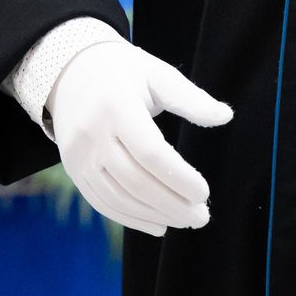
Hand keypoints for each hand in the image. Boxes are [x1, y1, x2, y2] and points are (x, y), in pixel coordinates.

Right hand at [48, 40, 231, 236]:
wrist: (69, 72)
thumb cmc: (122, 71)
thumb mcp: (157, 74)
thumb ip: (191, 98)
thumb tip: (226, 115)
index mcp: (116, 107)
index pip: (151, 153)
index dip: (179, 177)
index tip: (204, 192)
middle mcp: (93, 135)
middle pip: (136, 181)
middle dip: (172, 204)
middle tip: (202, 216)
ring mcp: (79, 156)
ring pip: (119, 198)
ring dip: (154, 216)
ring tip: (185, 220)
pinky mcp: (73, 170)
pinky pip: (102, 202)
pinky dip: (130, 218)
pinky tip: (157, 224)